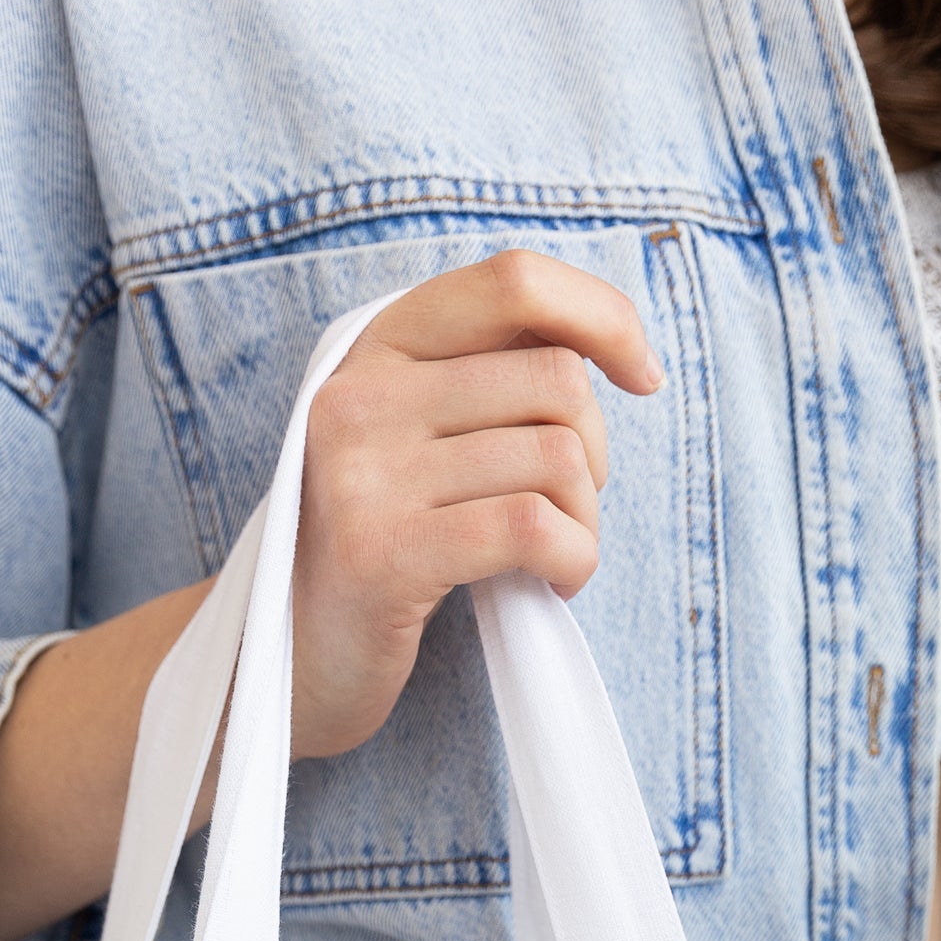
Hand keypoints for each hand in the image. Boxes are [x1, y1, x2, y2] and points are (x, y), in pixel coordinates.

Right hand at [290, 250, 663, 757]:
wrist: (298, 658)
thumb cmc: (391, 544)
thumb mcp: (425, 436)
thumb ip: (492, 377)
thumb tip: (613, 347)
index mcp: (378, 345)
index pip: (514, 282)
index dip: (603, 318)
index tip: (642, 377)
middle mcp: (361, 393)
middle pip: (555, 380)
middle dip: (597, 454)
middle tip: (568, 508)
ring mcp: (363, 471)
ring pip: (557, 459)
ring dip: (587, 521)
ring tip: (554, 556)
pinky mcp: (383, 553)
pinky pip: (534, 528)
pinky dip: (574, 559)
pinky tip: (555, 583)